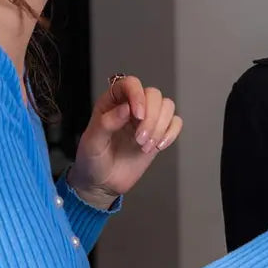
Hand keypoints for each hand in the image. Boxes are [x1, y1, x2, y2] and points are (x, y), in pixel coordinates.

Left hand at [67, 75, 180, 205]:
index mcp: (112, 102)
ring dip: (160, 127)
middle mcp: (131, 106)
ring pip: (167, 106)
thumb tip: (126, 108)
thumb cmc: (92, 160)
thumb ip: (106, 123)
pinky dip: (171, 134)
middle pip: (154, 95)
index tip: (137, 116)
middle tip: (140, 140)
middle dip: (151, 118)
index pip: (130, 84)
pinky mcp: (158, 133)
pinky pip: (175, 123)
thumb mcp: (92, 142)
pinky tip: (159, 146)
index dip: (137, 95)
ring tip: (146, 146)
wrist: (102, 183)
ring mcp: (147, 119)